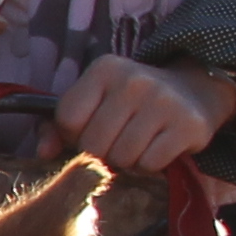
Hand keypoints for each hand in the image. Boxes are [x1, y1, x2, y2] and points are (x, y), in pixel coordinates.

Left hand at [52, 56, 235, 176]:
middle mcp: (133, 80)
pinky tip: (157, 148)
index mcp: (104, 70)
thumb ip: (59, 125)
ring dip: (127, 161)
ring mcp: (163, 101)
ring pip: (122, 158)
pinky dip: (150, 166)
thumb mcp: (94, 101)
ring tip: (138, 144)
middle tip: (118, 142)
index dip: (75, 135)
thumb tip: (42, 153)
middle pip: (94, 144)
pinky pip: (150, 164)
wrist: (193, 91)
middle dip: (102, 152)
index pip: (68, 119)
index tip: (92, 129)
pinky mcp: (187, 124)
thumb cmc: (131, 102)